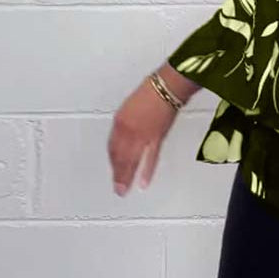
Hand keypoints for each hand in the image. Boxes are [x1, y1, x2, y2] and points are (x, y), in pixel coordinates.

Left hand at [107, 76, 180, 195]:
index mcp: (119, 122)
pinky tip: (143, 183)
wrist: (166, 87)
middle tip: (117, 187)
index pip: (112, 146)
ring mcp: (142, 136)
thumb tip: (126, 136)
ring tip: (124, 190)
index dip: (113, 160)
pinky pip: (150, 159)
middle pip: (119, 157)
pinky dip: (146, 172)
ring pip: (131, 161)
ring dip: (127, 177)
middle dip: (117, 174)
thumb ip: (126, 124)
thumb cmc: (150, 92)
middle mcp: (127, 131)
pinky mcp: (156, 139)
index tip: (114, 169)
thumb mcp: (129, 106)